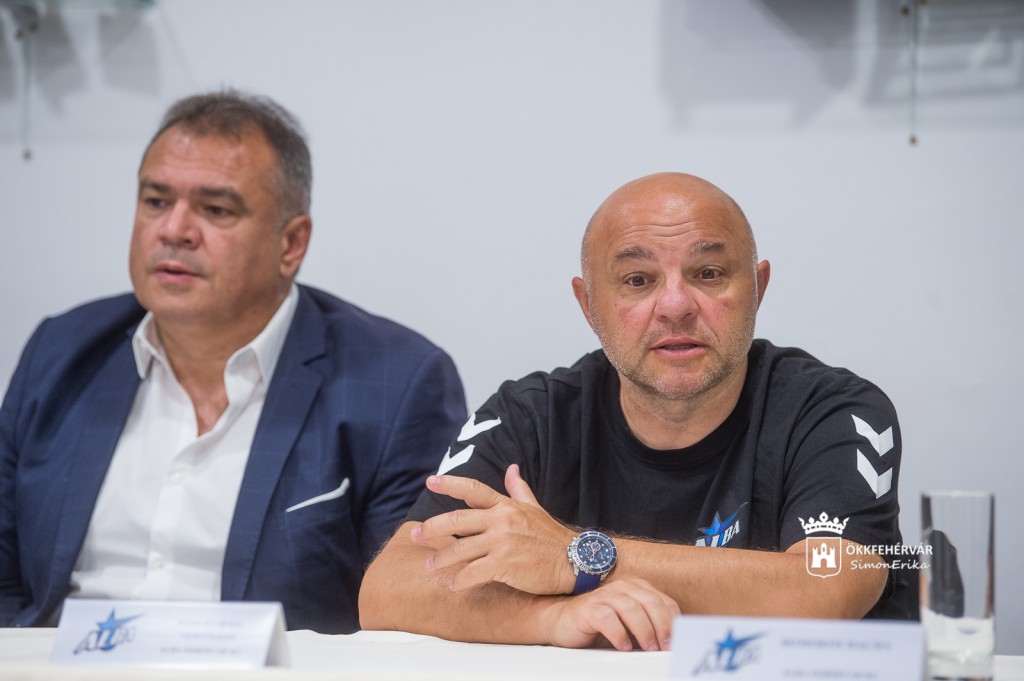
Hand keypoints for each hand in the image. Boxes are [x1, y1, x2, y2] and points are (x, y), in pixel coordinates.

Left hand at [411, 464, 575, 594]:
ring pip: (461, 549)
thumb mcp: (534, 508)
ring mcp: (502, 543)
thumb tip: (511, 468)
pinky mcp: (505, 565)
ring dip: (441, 558)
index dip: (450, 484)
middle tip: (415, 533)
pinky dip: (460, 580)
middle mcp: (501, 520)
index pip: (473, 490)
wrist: (574, 561)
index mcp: (506, 505)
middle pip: (457, 520)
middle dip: (432, 527)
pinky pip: (473, 573)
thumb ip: (519, 489)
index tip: (430, 481)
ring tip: (430, 564)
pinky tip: (454, 585)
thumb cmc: (551, 536)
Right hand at [541, 578, 679, 651]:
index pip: (665, 602)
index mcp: (638, 589)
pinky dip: (619, 633)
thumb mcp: (631, 627)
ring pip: (631, 608)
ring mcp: (604, 596)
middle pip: (651, 603)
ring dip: (644, 631)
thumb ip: (650, 628)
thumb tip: (674, 645)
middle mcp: (623, 588)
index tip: (678, 643)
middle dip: (662, 626)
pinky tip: (624, 646)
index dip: (673, 623)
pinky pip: (607, 617)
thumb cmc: (601, 627)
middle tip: (665, 647)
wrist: (564, 624)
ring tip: (648, 648)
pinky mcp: (589, 608)